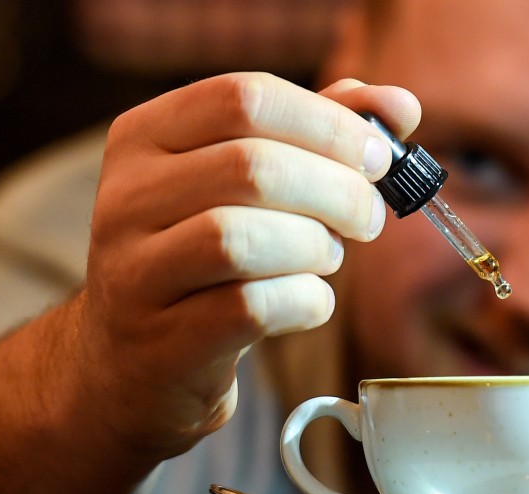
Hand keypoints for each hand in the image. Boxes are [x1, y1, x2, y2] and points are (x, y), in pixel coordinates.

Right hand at [76, 73, 420, 459]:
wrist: (140, 360)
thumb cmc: (211, 258)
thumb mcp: (251, 185)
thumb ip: (321, 134)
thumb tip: (401, 106)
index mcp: (146, 136)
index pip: (245, 98)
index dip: (330, 124)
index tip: (379, 156)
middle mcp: (127, 197)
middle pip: (252, 167)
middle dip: (337, 191)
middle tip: (369, 217)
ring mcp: (134, 271)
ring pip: (241, 237)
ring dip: (314, 247)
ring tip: (328, 257)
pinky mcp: (162, 339)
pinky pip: (251, 308)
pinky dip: (305, 301)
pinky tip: (311, 302)